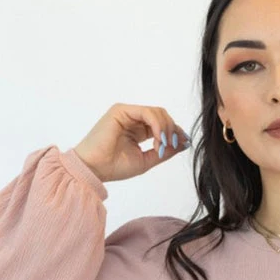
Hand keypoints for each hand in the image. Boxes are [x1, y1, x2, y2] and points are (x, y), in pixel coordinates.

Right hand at [73, 102, 190, 182]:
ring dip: (166, 129)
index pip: (163, 124)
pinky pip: (147, 112)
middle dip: (173, 130)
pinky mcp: (121, 110)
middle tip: (174, 145)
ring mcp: (127, 113)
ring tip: (162, 146)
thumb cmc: (114, 167)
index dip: (176, 131)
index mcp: (138, 130)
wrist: (94, 169)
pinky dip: (157, 126)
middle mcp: (133, 119)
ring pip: (157, 112)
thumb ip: (164, 151)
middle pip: (163, 116)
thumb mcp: (146, 160)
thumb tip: (183, 143)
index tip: (185, 142)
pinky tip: (157, 140)